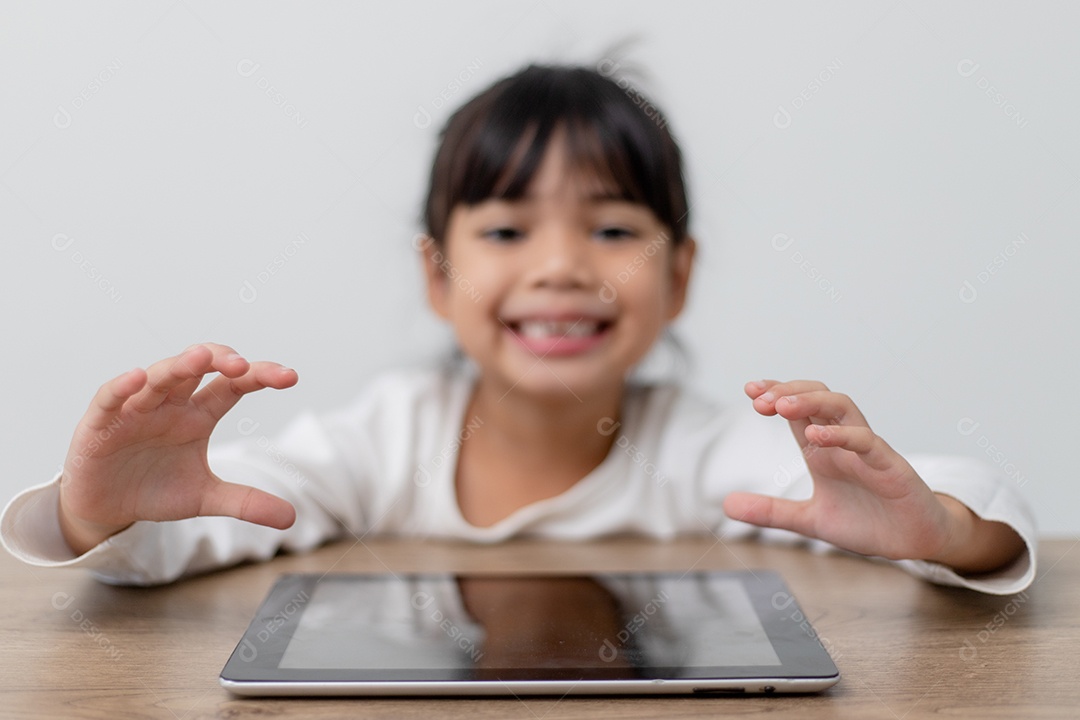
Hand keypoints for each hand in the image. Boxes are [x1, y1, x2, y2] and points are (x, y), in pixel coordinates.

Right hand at [58, 343, 298, 554]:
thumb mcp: (205, 498)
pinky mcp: (100, 424)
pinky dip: (121, 388)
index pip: (233, 385)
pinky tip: (136, 378)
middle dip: (219, 361)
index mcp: (199, 414)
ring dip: (178, 366)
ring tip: (201, 357)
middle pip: (197, 369)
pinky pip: (109, 398)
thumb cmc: (157, 490)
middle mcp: (170, 404)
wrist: (108, 509)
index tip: (290, 377)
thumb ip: (246, 502)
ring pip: (158, 378)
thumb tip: (292, 519)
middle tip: (242, 366)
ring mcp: (136, 410)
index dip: (259, 376)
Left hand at [722, 380, 1022, 572]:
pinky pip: (866, 440)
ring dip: (811, 401)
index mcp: (822, 450)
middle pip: (816, 397)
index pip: (796, 409)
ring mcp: (867, 450)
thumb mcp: (809, 520)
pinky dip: (840, 434)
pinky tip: (815, 435)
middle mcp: (842, 442)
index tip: (749, 391)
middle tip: (758, 397)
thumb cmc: (867, 522)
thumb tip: (726, 504)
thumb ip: (771, 512)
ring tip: (781, 406)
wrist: (914, 542)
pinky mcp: (890, 466)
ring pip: (842, 407)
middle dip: (787, 391)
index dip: (775, 394)